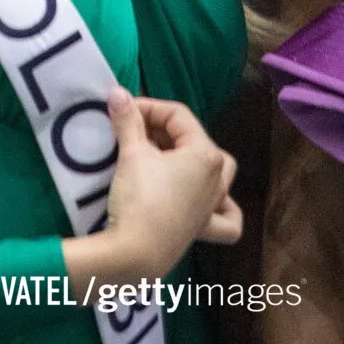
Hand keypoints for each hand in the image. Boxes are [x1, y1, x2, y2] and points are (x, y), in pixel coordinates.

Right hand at [62, 89, 239, 290]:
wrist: (137, 251)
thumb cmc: (140, 197)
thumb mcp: (131, 152)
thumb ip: (127, 120)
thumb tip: (117, 92)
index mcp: (206, 155)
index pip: (177, 115)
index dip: (147, 106)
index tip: (121, 111)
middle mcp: (219, 179)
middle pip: (196, 140)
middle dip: (164, 130)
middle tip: (134, 131)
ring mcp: (214, 206)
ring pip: (218, 174)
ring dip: (193, 160)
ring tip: (166, 157)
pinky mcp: (204, 228)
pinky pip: (225, 216)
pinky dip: (221, 207)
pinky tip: (208, 203)